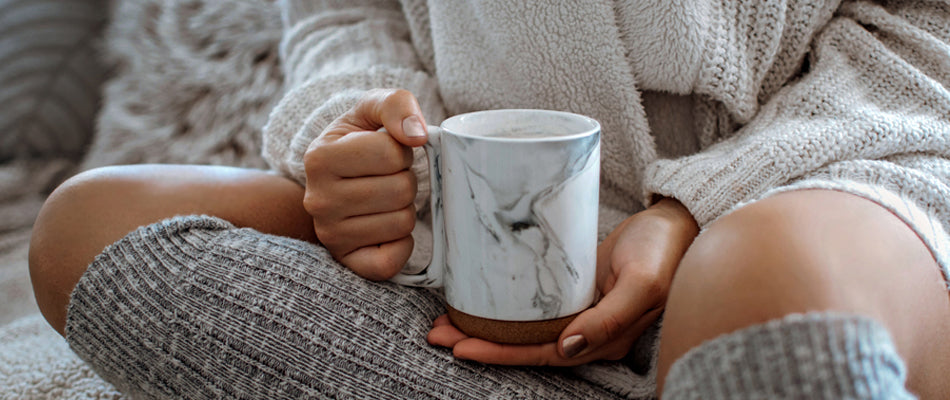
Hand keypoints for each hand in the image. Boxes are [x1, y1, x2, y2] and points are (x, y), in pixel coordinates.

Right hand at [303, 89, 428, 279]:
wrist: (335, 178)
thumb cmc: (359, 141)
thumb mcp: (371, 110)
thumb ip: (395, 105)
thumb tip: (417, 135)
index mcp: (320, 157)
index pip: (392, 154)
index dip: (400, 151)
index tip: (384, 153)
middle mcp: (318, 200)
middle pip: (401, 190)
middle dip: (405, 180)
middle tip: (386, 179)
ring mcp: (330, 235)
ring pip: (402, 223)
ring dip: (404, 209)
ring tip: (383, 200)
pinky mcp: (347, 261)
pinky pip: (391, 262)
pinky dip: (401, 245)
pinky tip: (386, 228)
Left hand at [427, 198, 698, 365]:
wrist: (679, 220)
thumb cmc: (665, 250)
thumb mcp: (641, 283)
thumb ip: (607, 320)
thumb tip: (568, 349)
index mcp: (603, 339)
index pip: (541, 354)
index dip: (500, 353)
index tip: (460, 347)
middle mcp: (589, 332)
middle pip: (525, 345)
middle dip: (481, 343)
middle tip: (438, 333)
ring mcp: (581, 310)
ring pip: (525, 327)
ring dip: (487, 325)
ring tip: (448, 319)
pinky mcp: (576, 289)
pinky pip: (536, 305)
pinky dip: (505, 305)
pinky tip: (482, 296)